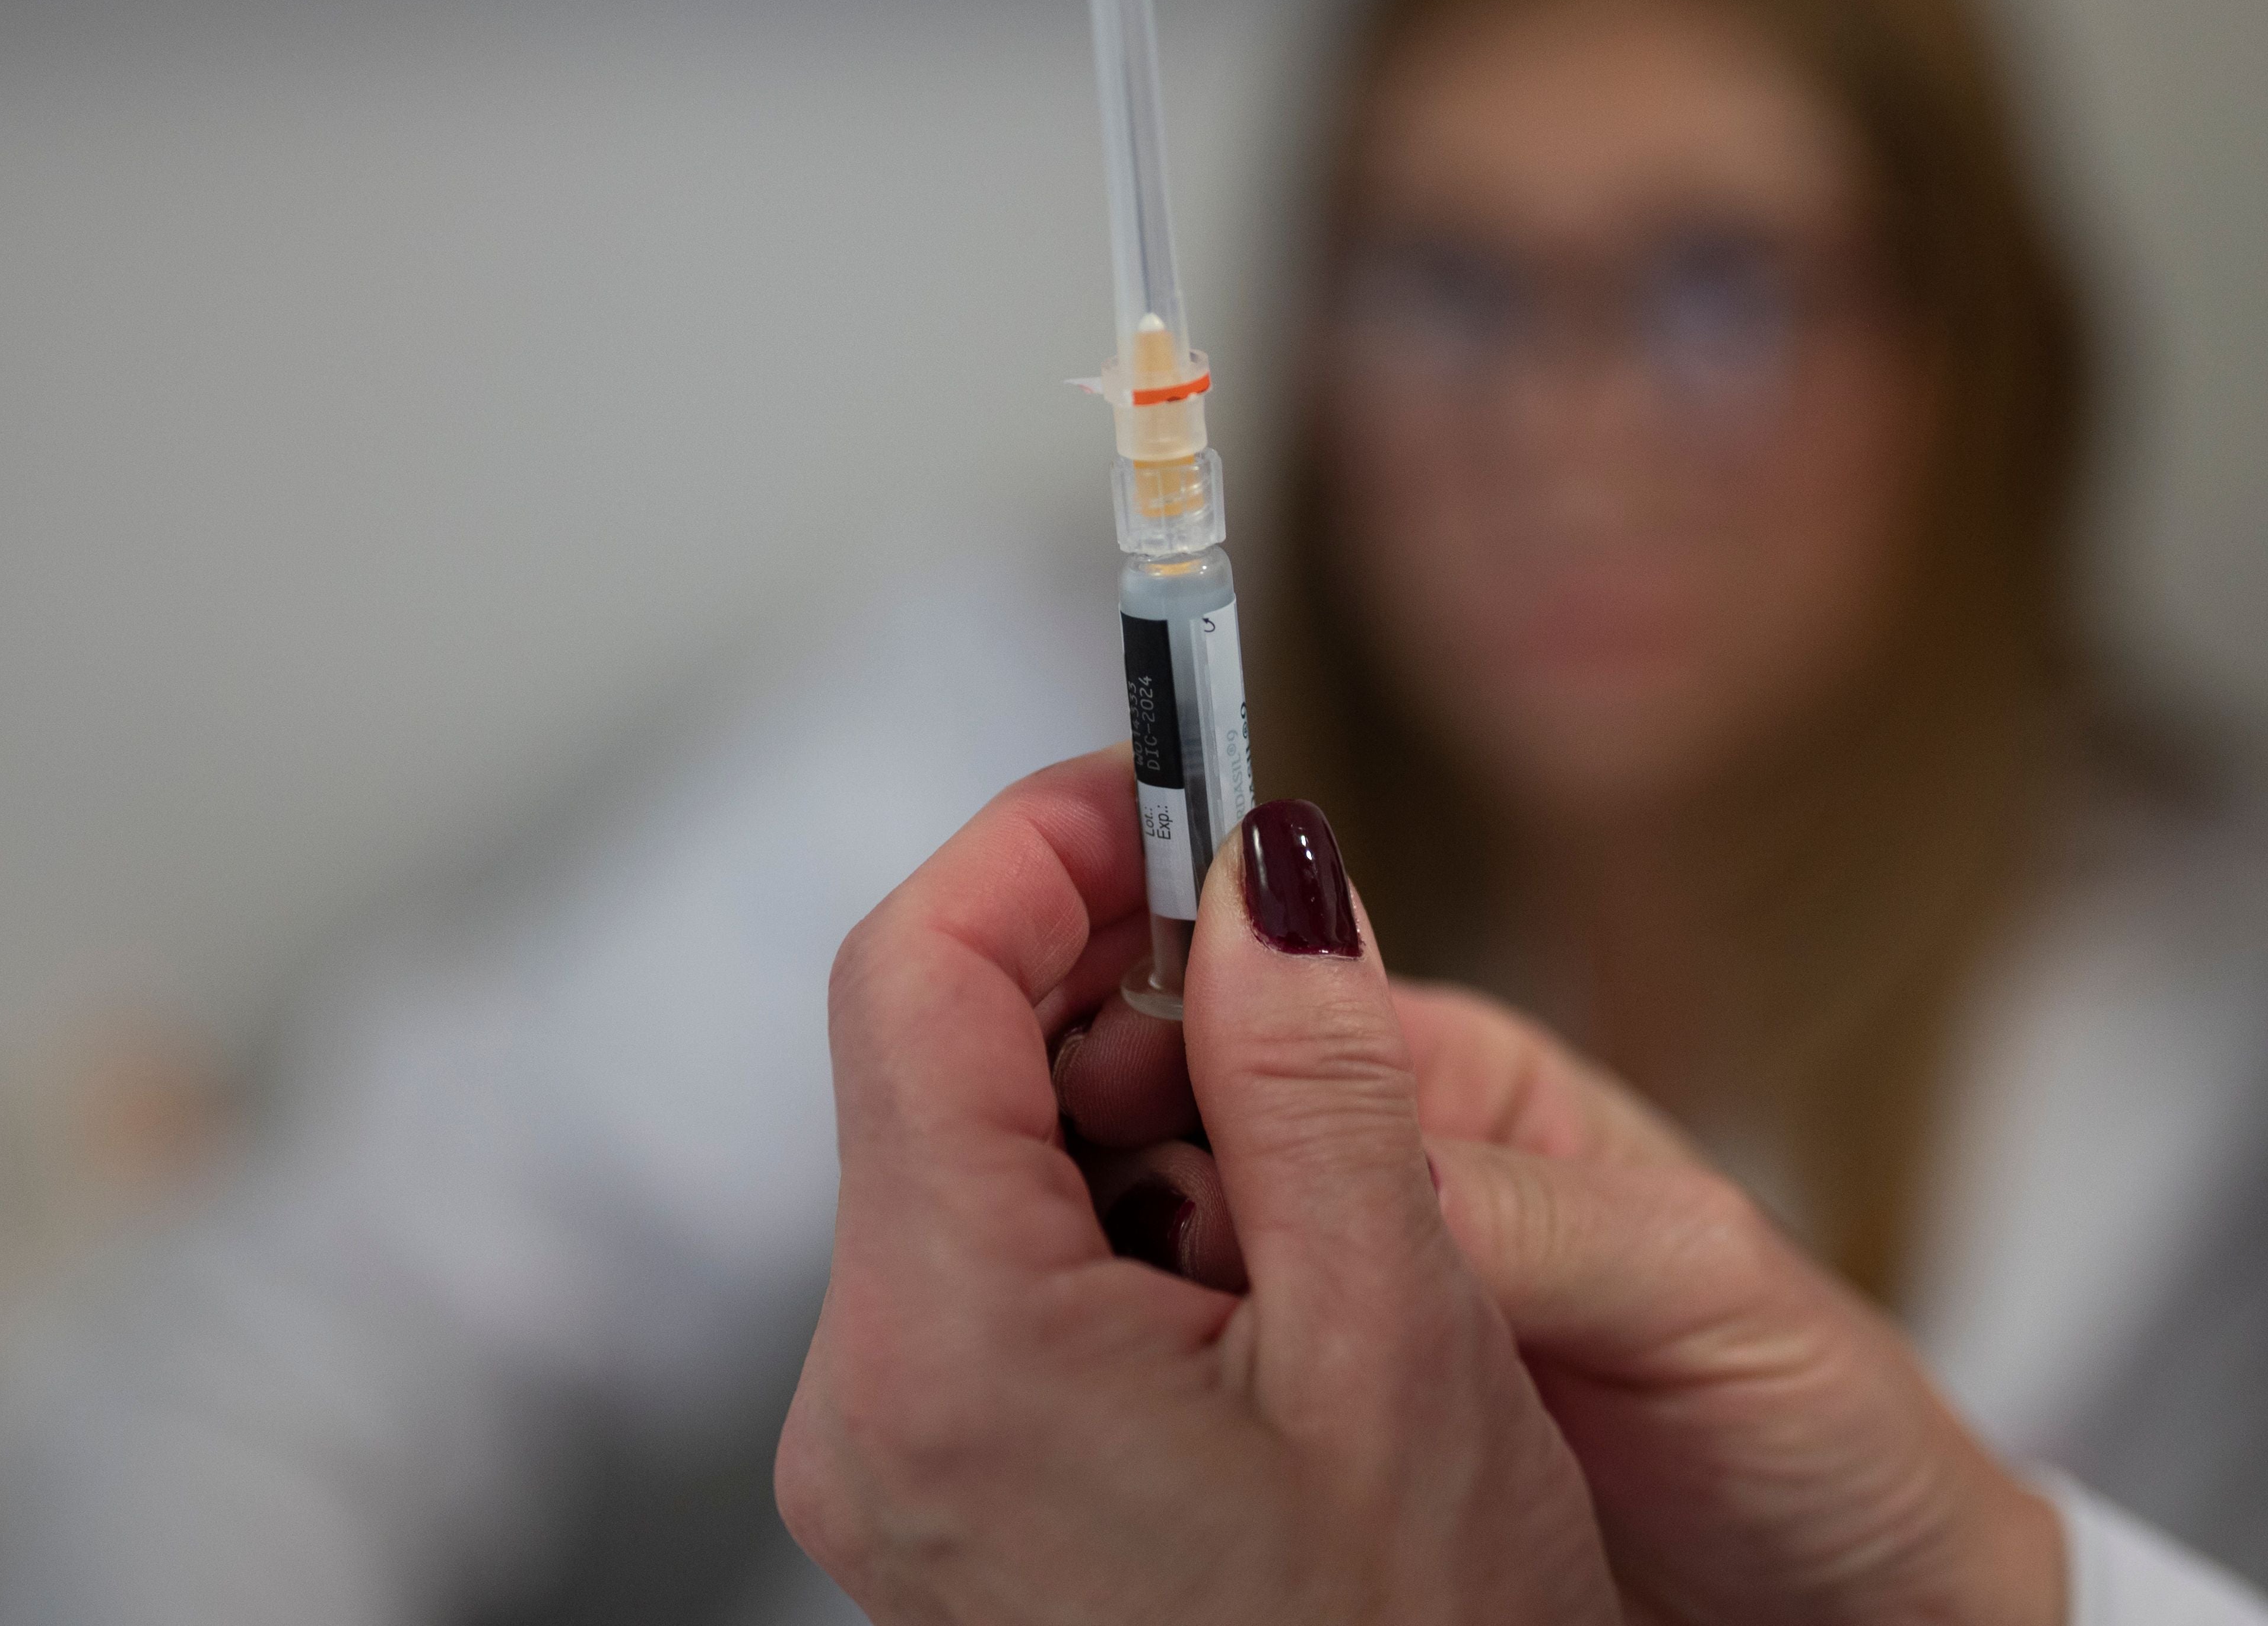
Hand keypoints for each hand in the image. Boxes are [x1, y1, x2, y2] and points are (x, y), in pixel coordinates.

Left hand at [775, 749, 1616, 1624]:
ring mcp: (891, 1450)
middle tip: (1297, 1008)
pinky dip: (1126, 1211)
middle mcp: (867, 1400)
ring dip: (1143, 1110)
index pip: (912, 980)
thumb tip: (1260, 859)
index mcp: (952, 1350)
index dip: (1040, 845)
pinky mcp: (942, 1477)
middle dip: (1120, 993)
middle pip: (942, 1062)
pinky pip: (1002, 1261)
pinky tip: (1260, 1277)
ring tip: (1312, 1197)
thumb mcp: (1400, 1335)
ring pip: (982, 1157)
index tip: (1168, 790)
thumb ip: (1312, 1067)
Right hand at [1062, 918, 2065, 1625]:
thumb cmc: (1822, 1431)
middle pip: (1206, 1130)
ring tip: (1137, 1327)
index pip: (1288, 1005)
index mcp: (1468, 1099)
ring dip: (1145, 1284)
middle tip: (1110, 1223)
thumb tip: (1358, 1149)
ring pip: (1187, 1266)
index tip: (1112, 1057)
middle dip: (1141, 1158)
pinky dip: (1180, 1397)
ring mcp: (1350, 1330)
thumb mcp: (1700, 1284)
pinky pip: (1223, 1398)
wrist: (1858, 1620)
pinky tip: (1164, 1416)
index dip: (1195, 1015)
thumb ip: (1526, 1207)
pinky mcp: (1334, 1452)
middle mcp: (1391, 1198)